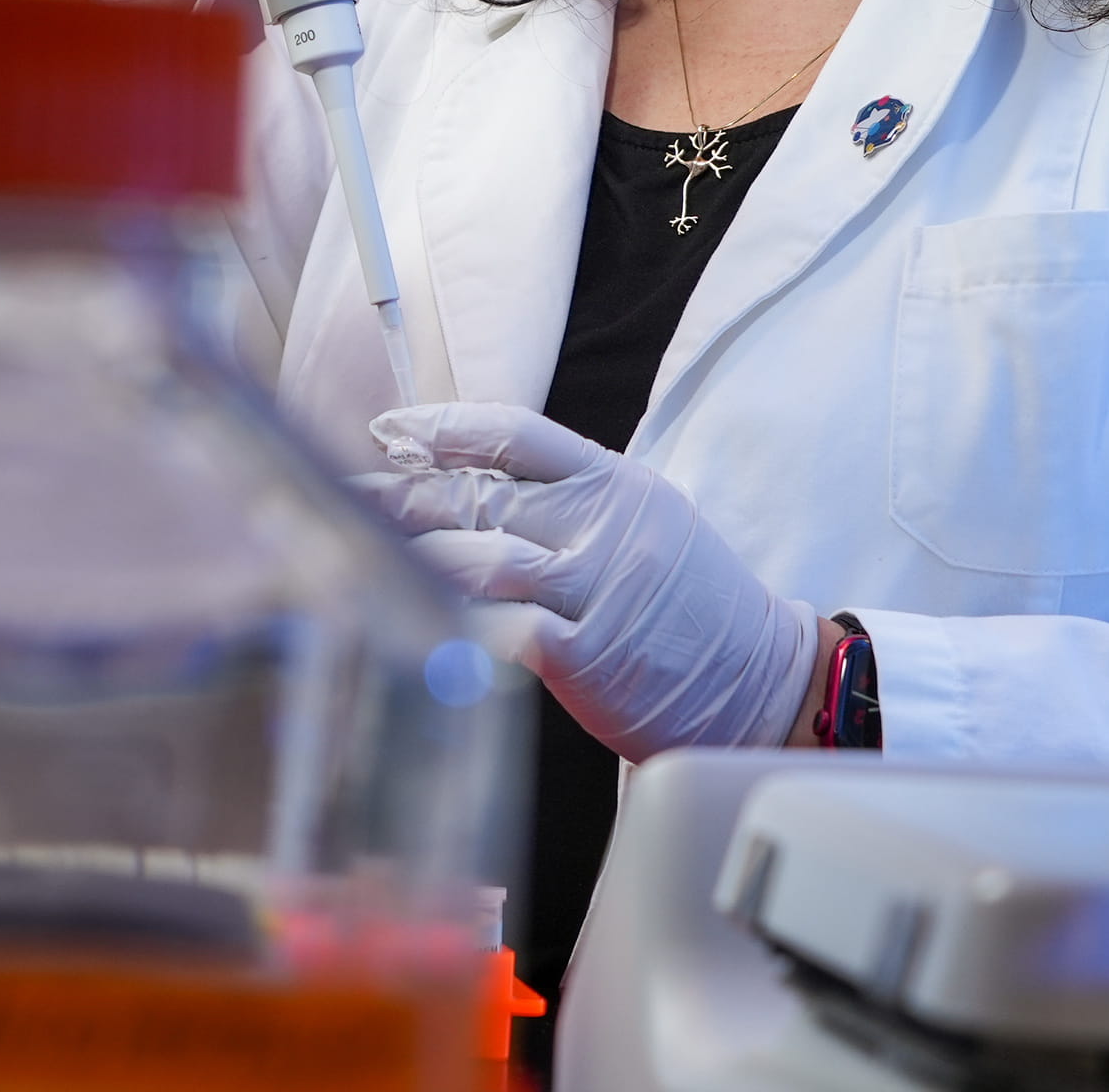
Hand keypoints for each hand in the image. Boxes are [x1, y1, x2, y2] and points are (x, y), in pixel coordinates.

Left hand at [347, 402, 824, 762]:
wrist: (764, 682)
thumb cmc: (690, 606)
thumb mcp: (644, 522)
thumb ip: (568, 500)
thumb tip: (467, 482)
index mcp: (614, 483)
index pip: (513, 433)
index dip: (442, 427)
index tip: (389, 430)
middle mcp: (603, 525)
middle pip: (480, 493)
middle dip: (402, 493)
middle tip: (344, 494)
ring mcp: (596, 587)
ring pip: (481, 555)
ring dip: (412, 554)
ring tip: (358, 550)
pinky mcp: (588, 652)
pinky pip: (502, 627)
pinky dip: (453, 620)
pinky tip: (410, 613)